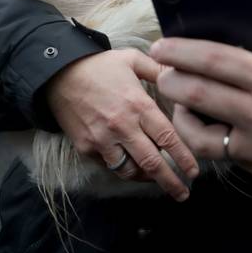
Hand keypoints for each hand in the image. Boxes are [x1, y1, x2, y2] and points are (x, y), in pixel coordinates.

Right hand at [43, 49, 199, 200]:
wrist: (57, 73)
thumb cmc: (99, 65)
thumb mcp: (132, 59)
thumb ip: (159, 69)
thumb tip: (182, 74)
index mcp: (138, 105)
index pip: (167, 137)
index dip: (183, 158)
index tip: (194, 171)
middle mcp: (122, 126)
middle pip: (151, 163)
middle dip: (170, 182)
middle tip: (183, 194)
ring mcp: (102, 140)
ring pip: (129, 171)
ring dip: (146, 179)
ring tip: (159, 181)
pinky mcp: (85, 147)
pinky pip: (109, 165)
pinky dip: (123, 169)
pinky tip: (133, 167)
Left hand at [151, 31, 251, 190]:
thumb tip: (236, 41)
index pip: (214, 61)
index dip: (180, 52)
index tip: (161, 47)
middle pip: (196, 96)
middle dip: (170, 81)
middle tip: (163, 73)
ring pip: (200, 136)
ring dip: (182, 117)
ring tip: (184, 105)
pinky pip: (227, 156)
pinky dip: (215, 138)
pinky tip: (216, 126)